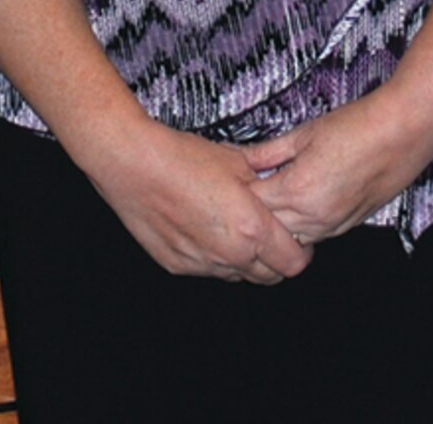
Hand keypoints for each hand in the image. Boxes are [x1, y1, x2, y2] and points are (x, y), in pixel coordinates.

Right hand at [77, 114, 311, 283]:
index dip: (299, 250)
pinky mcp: (178, 265)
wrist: (132, 161)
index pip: (295, 263)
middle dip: (275, 259)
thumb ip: (263, 183)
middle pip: (270, 276)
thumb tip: (278, 189)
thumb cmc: (182, 156)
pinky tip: (201, 226)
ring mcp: (203, 264)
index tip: (294, 236)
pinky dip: (212, 255)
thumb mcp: (235, 159)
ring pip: (237, 275)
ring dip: (242, 258)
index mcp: (252, 228)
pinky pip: (207, 269)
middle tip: (267, 234)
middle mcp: (231, 254)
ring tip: (230, 226)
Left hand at [242, 89, 432, 244]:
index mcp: (297, 191)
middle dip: (254, 212)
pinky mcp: (348, 226)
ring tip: (268, 199)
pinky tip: (295, 205)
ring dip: (277, 223)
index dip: (239, 192)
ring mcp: (333, 225)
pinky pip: (314, 235)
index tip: (230, 181)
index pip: (253, 205)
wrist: (400, 133)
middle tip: (243, 192)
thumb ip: (269, 152)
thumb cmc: (355, 128)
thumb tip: (242, 158)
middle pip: (268, 227)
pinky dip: (300, 225)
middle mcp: (314, 216)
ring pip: (290, 238)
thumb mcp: (303, 134)